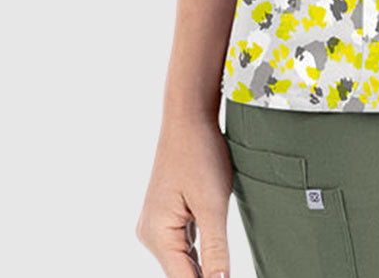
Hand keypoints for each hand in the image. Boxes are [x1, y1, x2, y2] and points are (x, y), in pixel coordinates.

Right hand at [136, 110, 232, 277]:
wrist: (189, 118)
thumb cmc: (200, 153)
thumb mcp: (213, 204)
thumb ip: (216, 249)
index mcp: (158, 234)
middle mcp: (151, 233)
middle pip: (181, 273)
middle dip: (204, 277)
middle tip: (226, 275)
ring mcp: (157, 224)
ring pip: (183, 260)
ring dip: (202, 269)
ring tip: (223, 270)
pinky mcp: (167, 216)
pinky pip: (184, 244)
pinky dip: (200, 254)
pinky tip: (216, 260)